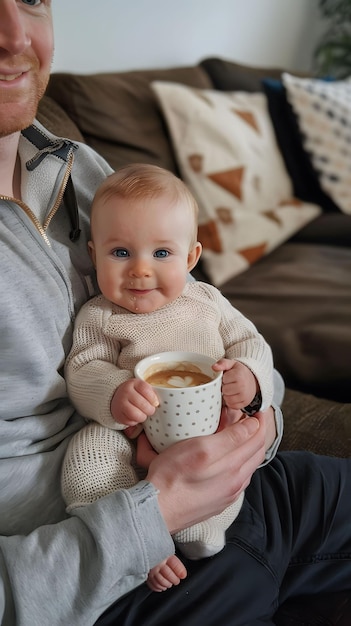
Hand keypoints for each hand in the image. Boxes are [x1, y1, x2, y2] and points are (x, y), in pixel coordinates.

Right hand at [110, 378, 158, 427]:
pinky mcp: (118, 414)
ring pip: (137, 415)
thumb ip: (151, 393)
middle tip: (150, 410)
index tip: (156, 402)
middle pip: (143, 404)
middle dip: (150, 410)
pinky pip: (131, 421)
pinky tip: (135, 417)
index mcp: (134, 383)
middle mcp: (126, 392)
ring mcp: (121, 403)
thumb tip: (159, 404)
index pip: (145, 389)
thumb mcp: (141, 388)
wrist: (117, 398)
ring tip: (143, 414)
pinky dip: (135, 421)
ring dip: (143, 417)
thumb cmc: (134, 394)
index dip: (153, 398)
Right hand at [142, 416, 264, 534]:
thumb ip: (231, 438)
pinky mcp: (218, 501)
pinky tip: (224, 459)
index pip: (258, 440)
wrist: (156, 509)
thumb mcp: (201, 448)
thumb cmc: (172, 476)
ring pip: (246, 467)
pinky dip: (236, 463)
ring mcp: (228, 495)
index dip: (259, 422)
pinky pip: (235, 479)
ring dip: (245, 449)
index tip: (255, 409)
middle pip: (255, 454)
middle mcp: (236, 484)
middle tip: (246, 418)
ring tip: (235, 434)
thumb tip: (253, 425)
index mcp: (235, 469)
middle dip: (255, 434)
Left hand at [213, 358, 257, 409]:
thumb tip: (214, 367)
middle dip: (225, 387)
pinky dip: (231, 402)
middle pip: (224, 390)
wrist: (253, 380)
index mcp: (238, 375)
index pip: (223, 380)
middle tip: (230, 384)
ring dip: (227, 395)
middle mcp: (242, 386)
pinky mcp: (245, 403)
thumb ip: (222, 363)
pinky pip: (232, 406)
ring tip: (232, 389)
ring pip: (227, 399)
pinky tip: (234, 395)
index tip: (228, 377)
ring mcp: (244, 396)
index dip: (224, 379)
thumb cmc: (240, 372)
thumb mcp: (232, 364)